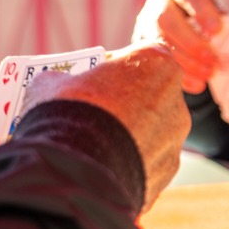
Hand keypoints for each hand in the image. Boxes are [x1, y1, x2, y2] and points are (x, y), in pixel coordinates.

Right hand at [21, 42, 190, 210]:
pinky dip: (130, 165)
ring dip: (130, 137)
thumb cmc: (67, 112)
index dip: (115, 68)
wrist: (77, 167)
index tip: (94, 79)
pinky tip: (104, 169)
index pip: (140, 57)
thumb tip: (56, 84)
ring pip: (153, 134)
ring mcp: (175, 138)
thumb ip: (64, 79)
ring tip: (96, 148)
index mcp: (156, 63)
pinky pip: (147, 163)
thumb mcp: (53, 83)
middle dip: (126, 104)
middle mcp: (175, 99)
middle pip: (151, 96)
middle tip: (95, 115)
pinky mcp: (169, 170)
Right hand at [132, 0, 224, 93]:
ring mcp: (146, 24)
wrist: (187, 31)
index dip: (202, 11)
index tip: (217, 30)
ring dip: (184, 60)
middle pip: (166, 18)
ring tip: (206, 74)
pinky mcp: (141, 46)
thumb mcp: (216, 17)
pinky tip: (195, 84)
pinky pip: (153, 61)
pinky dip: (176, 75)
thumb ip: (223, 27)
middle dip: (190, 41)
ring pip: (158, 42)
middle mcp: (159, 2)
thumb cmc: (207, 23)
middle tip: (211, 59)